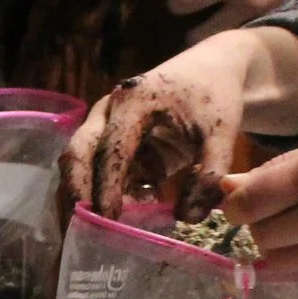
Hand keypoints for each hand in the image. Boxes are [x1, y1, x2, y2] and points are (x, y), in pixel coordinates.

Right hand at [67, 29, 297, 217]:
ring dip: (92, 197)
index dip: (106, 185)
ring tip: (111, 227)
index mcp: (134, 103)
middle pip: (78, 152)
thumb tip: (187, 217)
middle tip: (82, 227)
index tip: (109, 218)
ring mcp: (107, 127)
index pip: (110, 148)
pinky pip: (104, 173)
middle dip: (76, 191)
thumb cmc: (214, 96)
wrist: (211, 71)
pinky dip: (115, 195)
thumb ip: (209, 175)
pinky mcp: (114, 144)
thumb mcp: (221, 134)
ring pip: (83, 166)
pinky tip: (141, 208)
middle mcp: (109, 112)